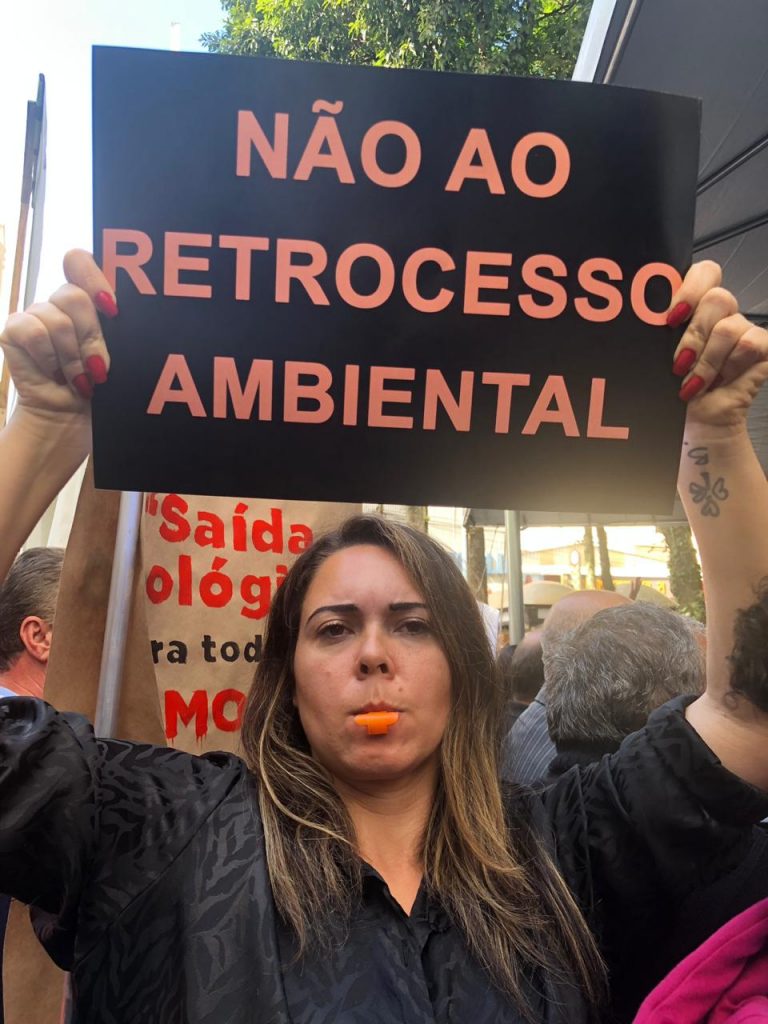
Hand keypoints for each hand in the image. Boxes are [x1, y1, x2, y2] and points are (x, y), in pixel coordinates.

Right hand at [0, 250, 115, 421]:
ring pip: (56, 317)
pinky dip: (48, 357)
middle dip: (90, 336)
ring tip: (79, 380)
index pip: (81, 262)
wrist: (71, 419)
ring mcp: (37, 315)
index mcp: (89, 300)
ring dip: (72, 356)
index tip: (111, 308)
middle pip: (74, 295)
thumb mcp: (117, 357)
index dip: (94, 276)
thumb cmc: (99, 387)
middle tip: (99, 367)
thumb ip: (116, 330)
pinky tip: (55, 375)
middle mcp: (60, 303)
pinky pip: (32, 331)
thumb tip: (114, 312)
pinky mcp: (15, 331)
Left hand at [668, 260, 767, 433]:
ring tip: (693, 382)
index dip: (690, 289)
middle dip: (694, 335)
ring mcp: (744, 330)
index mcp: (696, 309)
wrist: (696, 424)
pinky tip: (718, 383)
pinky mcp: (762, 349)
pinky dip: (728, 368)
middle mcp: (723, 315)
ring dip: (707, 361)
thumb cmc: (673, 391)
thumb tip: (642, 321)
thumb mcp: (658, 359)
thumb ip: (658, 334)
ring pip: (729, 327)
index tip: (670, 318)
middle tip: (679, 363)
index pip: (704, 273)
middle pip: (718, 297)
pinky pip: (749, 344)